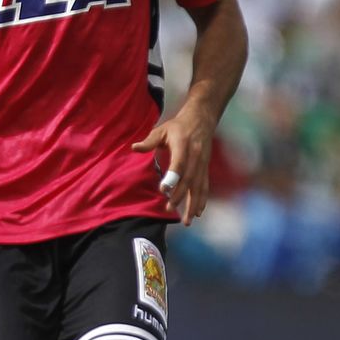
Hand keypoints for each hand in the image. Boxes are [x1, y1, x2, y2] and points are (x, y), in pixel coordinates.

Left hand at [132, 103, 216, 225]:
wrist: (202, 118)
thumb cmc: (177, 126)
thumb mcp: (162, 129)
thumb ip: (149, 140)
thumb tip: (134, 147)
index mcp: (183, 145)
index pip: (179, 163)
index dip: (173, 177)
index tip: (163, 190)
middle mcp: (196, 156)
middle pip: (189, 178)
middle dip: (180, 195)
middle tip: (169, 209)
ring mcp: (202, 163)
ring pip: (199, 186)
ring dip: (193, 204)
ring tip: (187, 220)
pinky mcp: (205, 168)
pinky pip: (204, 185)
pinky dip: (202, 199)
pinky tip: (198, 212)